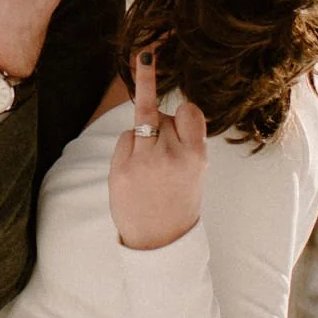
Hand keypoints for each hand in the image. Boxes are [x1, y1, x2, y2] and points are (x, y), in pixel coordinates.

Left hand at [108, 53, 206, 251]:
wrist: (160, 240)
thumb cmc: (179, 200)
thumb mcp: (195, 172)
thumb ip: (186, 141)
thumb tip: (164, 106)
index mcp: (196, 157)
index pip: (189, 111)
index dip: (183, 110)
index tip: (162, 77)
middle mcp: (171, 156)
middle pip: (165, 115)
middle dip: (165, 128)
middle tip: (167, 162)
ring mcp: (144, 161)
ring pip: (143, 121)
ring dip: (146, 134)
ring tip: (151, 167)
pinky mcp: (121, 168)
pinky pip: (126, 137)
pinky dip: (130, 147)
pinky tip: (136, 171)